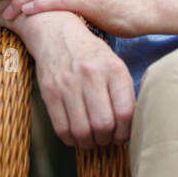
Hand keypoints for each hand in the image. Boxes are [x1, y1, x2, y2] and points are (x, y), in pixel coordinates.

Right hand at [19, 12, 134, 148]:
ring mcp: (68, 83)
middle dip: (107, 139)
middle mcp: (91, 75)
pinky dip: (70, 139)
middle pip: (103, 125)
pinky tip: (75, 135)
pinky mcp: (49, 91)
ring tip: (92, 139)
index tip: (121, 135)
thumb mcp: (114, 64)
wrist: (57, 34)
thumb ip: (123, 93)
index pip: (125, 113)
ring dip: (89, 142)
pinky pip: (61, 128)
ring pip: (82, 131)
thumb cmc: (91, 54)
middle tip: (106, 138)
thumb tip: (128, 128)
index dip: (125, 132)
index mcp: (113, 69)